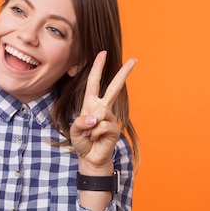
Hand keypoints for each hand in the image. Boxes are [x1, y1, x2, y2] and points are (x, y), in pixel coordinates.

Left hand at [70, 51, 136, 172]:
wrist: (89, 157)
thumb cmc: (82, 142)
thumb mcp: (75, 130)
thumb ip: (82, 122)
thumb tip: (96, 118)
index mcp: (91, 104)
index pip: (94, 82)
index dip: (97, 67)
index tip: (103, 53)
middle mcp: (102, 108)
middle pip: (114, 87)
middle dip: (123, 73)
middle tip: (134, 59)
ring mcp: (109, 118)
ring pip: (101, 113)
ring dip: (91, 126)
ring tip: (89, 135)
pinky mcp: (114, 129)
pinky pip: (103, 126)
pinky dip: (95, 133)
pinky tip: (96, 139)